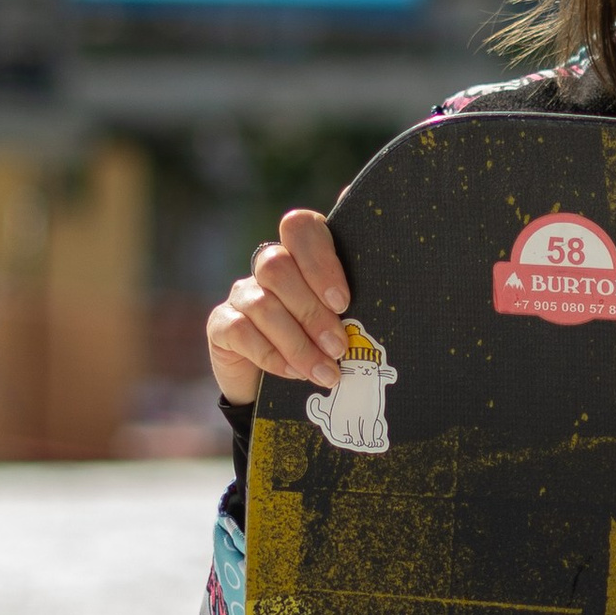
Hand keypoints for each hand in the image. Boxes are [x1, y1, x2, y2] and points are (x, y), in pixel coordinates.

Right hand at [207, 208, 349, 403]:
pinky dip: (272, 356)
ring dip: (298, 343)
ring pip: (263, 304)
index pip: (301, 227)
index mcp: (302, 255)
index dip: (320, 261)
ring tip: (325, 372)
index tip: (343, 301)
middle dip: (312, 312)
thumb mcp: (344, 320)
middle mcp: (268, 267)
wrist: (277, 386)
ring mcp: (242, 294)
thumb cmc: (322, 342)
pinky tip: (294, 374)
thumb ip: (353, 299)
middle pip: (278, 266)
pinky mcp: (222, 324)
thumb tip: (393, 274)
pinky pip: (242, 331)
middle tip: (338, 347)